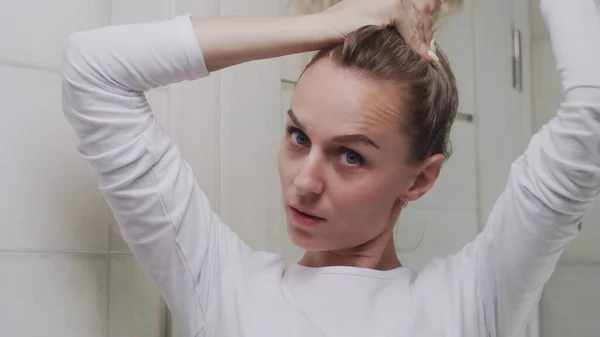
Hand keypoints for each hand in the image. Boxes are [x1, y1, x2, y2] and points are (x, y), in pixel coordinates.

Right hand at [321, 0, 442, 60]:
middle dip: (427, 30)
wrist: (325, 27)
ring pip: (418, 20)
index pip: (416, 1)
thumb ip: (389, 18)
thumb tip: (409, 28)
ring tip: (429, 56)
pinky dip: (416, 45)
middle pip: (420, 10)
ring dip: (424, 40)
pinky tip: (421, 57)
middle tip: (432, 49)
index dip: (428, 14)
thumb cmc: (342, 27)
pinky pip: (410, 30)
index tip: (432, 33)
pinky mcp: (392, 7)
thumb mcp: (370, 18)